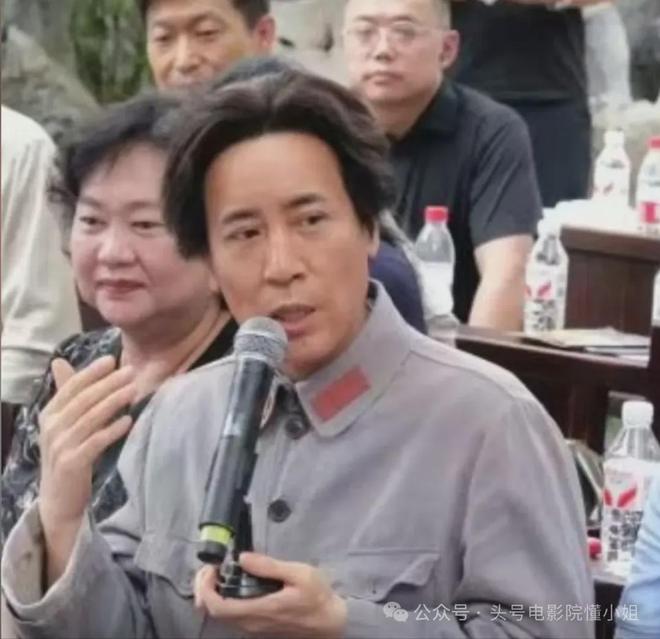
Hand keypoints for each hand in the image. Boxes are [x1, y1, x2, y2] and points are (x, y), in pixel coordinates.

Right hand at [38, 356, 134, 582]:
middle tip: (131, 371)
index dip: (91, 372)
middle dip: (108, 383)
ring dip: (114, 402)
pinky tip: (128, 421)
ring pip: (91, 418)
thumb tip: (60, 361)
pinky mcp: (72, 464)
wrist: (58, 499)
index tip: (112, 359)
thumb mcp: (64, 423)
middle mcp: (52, 428)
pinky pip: (95, 442)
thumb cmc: (67, 454)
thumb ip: (67, 394)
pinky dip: (112, 430)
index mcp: (49, 414)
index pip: (71, 387)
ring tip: (134, 390)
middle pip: (83, 400)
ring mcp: (61, 446)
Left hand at [195, 552, 346, 638]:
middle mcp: (252, 622)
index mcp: (260, 609)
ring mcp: (254, 625)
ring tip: (218, 570)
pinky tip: (231, 581)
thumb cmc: (317, 595)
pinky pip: (231, 614)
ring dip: (213, 592)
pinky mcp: (258, 624)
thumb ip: (269, 566)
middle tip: (210, 566)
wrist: (330, 621)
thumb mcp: (299, 574)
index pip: (219, 607)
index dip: (206, 588)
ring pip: (221, 614)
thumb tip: (243, 558)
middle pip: (214, 611)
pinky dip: (223, 597)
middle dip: (205, 587)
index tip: (211, 567)